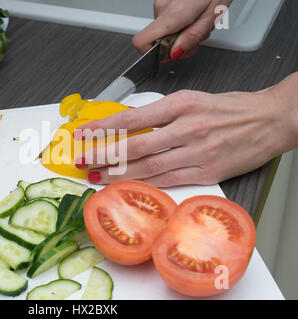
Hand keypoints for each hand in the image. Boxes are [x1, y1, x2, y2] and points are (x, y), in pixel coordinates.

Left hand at [73, 73, 297, 186]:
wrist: (270, 120)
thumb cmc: (230, 108)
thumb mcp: (191, 100)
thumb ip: (160, 114)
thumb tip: (129, 125)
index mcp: (180, 104)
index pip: (132, 118)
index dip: (104, 128)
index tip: (84, 134)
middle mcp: (186, 128)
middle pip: (135, 146)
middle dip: (103, 155)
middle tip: (82, 160)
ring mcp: (197, 153)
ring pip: (148, 167)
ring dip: (119, 174)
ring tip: (98, 176)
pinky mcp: (207, 173)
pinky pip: (169, 180)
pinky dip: (146, 184)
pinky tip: (128, 186)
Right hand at [133, 0, 231, 59]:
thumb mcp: (210, 18)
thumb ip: (191, 38)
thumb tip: (174, 53)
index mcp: (173, 14)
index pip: (142, 41)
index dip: (153, 53)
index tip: (169, 53)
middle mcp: (162, 7)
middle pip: (158, 39)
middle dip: (177, 43)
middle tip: (195, 36)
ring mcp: (161, 2)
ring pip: (164, 30)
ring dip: (182, 32)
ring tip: (197, 22)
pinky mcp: (164, 0)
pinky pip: (168, 20)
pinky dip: (181, 23)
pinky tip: (193, 15)